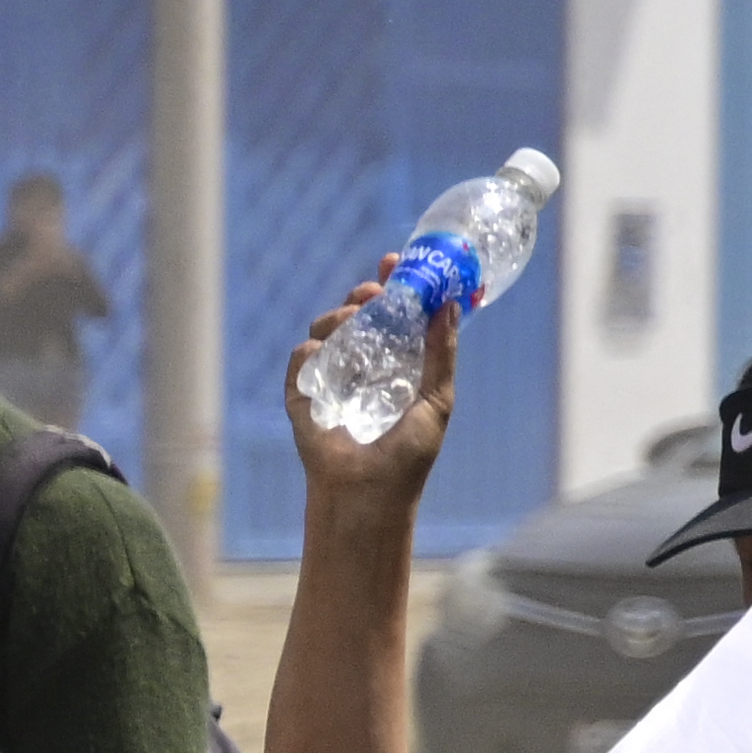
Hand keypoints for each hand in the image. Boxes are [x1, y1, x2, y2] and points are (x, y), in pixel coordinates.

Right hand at [281, 263, 450, 501]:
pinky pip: (301, 361)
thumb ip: (441, 354)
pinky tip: (321, 350)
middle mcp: (364, 364)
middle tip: (372, 292)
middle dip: (363, 295)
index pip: (394, 315)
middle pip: (358, 315)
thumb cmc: (409, 452)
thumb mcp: (436, 398)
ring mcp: (332, 377)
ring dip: (338, 317)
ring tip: (351, 320)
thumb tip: (450, 306)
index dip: (394, 286)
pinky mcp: (303, 395)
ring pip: (327, 329)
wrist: (370, 491)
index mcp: (398, 362)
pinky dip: (309, 351)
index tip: (395, 260)